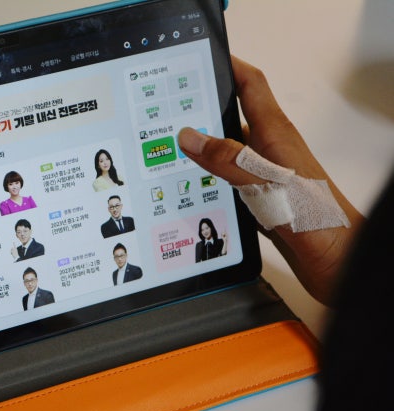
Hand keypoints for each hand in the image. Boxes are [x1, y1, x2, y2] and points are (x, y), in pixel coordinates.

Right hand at [178, 56, 363, 305]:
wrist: (335, 256)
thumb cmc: (312, 216)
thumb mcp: (264, 181)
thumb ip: (227, 159)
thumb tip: (191, 136)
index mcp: (276, 134)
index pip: (251, 86)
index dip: (229, 67)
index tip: (202, 60)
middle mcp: (270, 150)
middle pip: (232, 119)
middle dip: (202, 112)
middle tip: (168, 113)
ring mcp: (266, 175)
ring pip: (227, 154)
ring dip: (202, 153)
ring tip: (168, 152)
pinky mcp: (261, 198)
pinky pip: (228, 182)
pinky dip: (208, 182)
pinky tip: (190, 190)